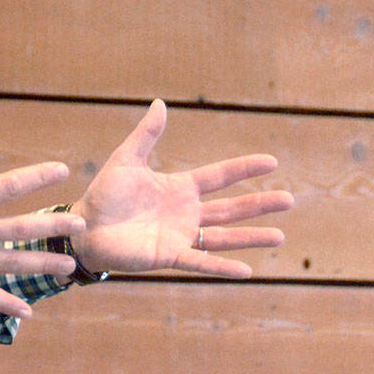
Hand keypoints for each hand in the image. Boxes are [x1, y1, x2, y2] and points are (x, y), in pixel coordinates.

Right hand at [0, 108, 86, 317]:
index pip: (6, 186)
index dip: (36, 176)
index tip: (61, 170)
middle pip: (18, 229)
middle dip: (52, 226)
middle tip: (81, 225)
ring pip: (10, 264)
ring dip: (41, 265)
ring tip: (68, 266)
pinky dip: (6, 305)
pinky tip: (28, 312)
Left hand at [74, 99, 293, 278]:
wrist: (83, 227)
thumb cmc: (103, 194)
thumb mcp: (125, 160)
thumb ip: (146, 135)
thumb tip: (161, 103)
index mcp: (178, 187)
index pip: (219, 176)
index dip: (244, 169)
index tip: (272, 161)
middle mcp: (186, 212)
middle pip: (230, 207)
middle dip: (260, 204)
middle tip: (290, 200)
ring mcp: (180, 235)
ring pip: (223, 236)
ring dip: (250, 237)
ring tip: (280, 236)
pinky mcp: (169, 255)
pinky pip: (200, 261)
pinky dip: (221, 266)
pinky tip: (246, 270)